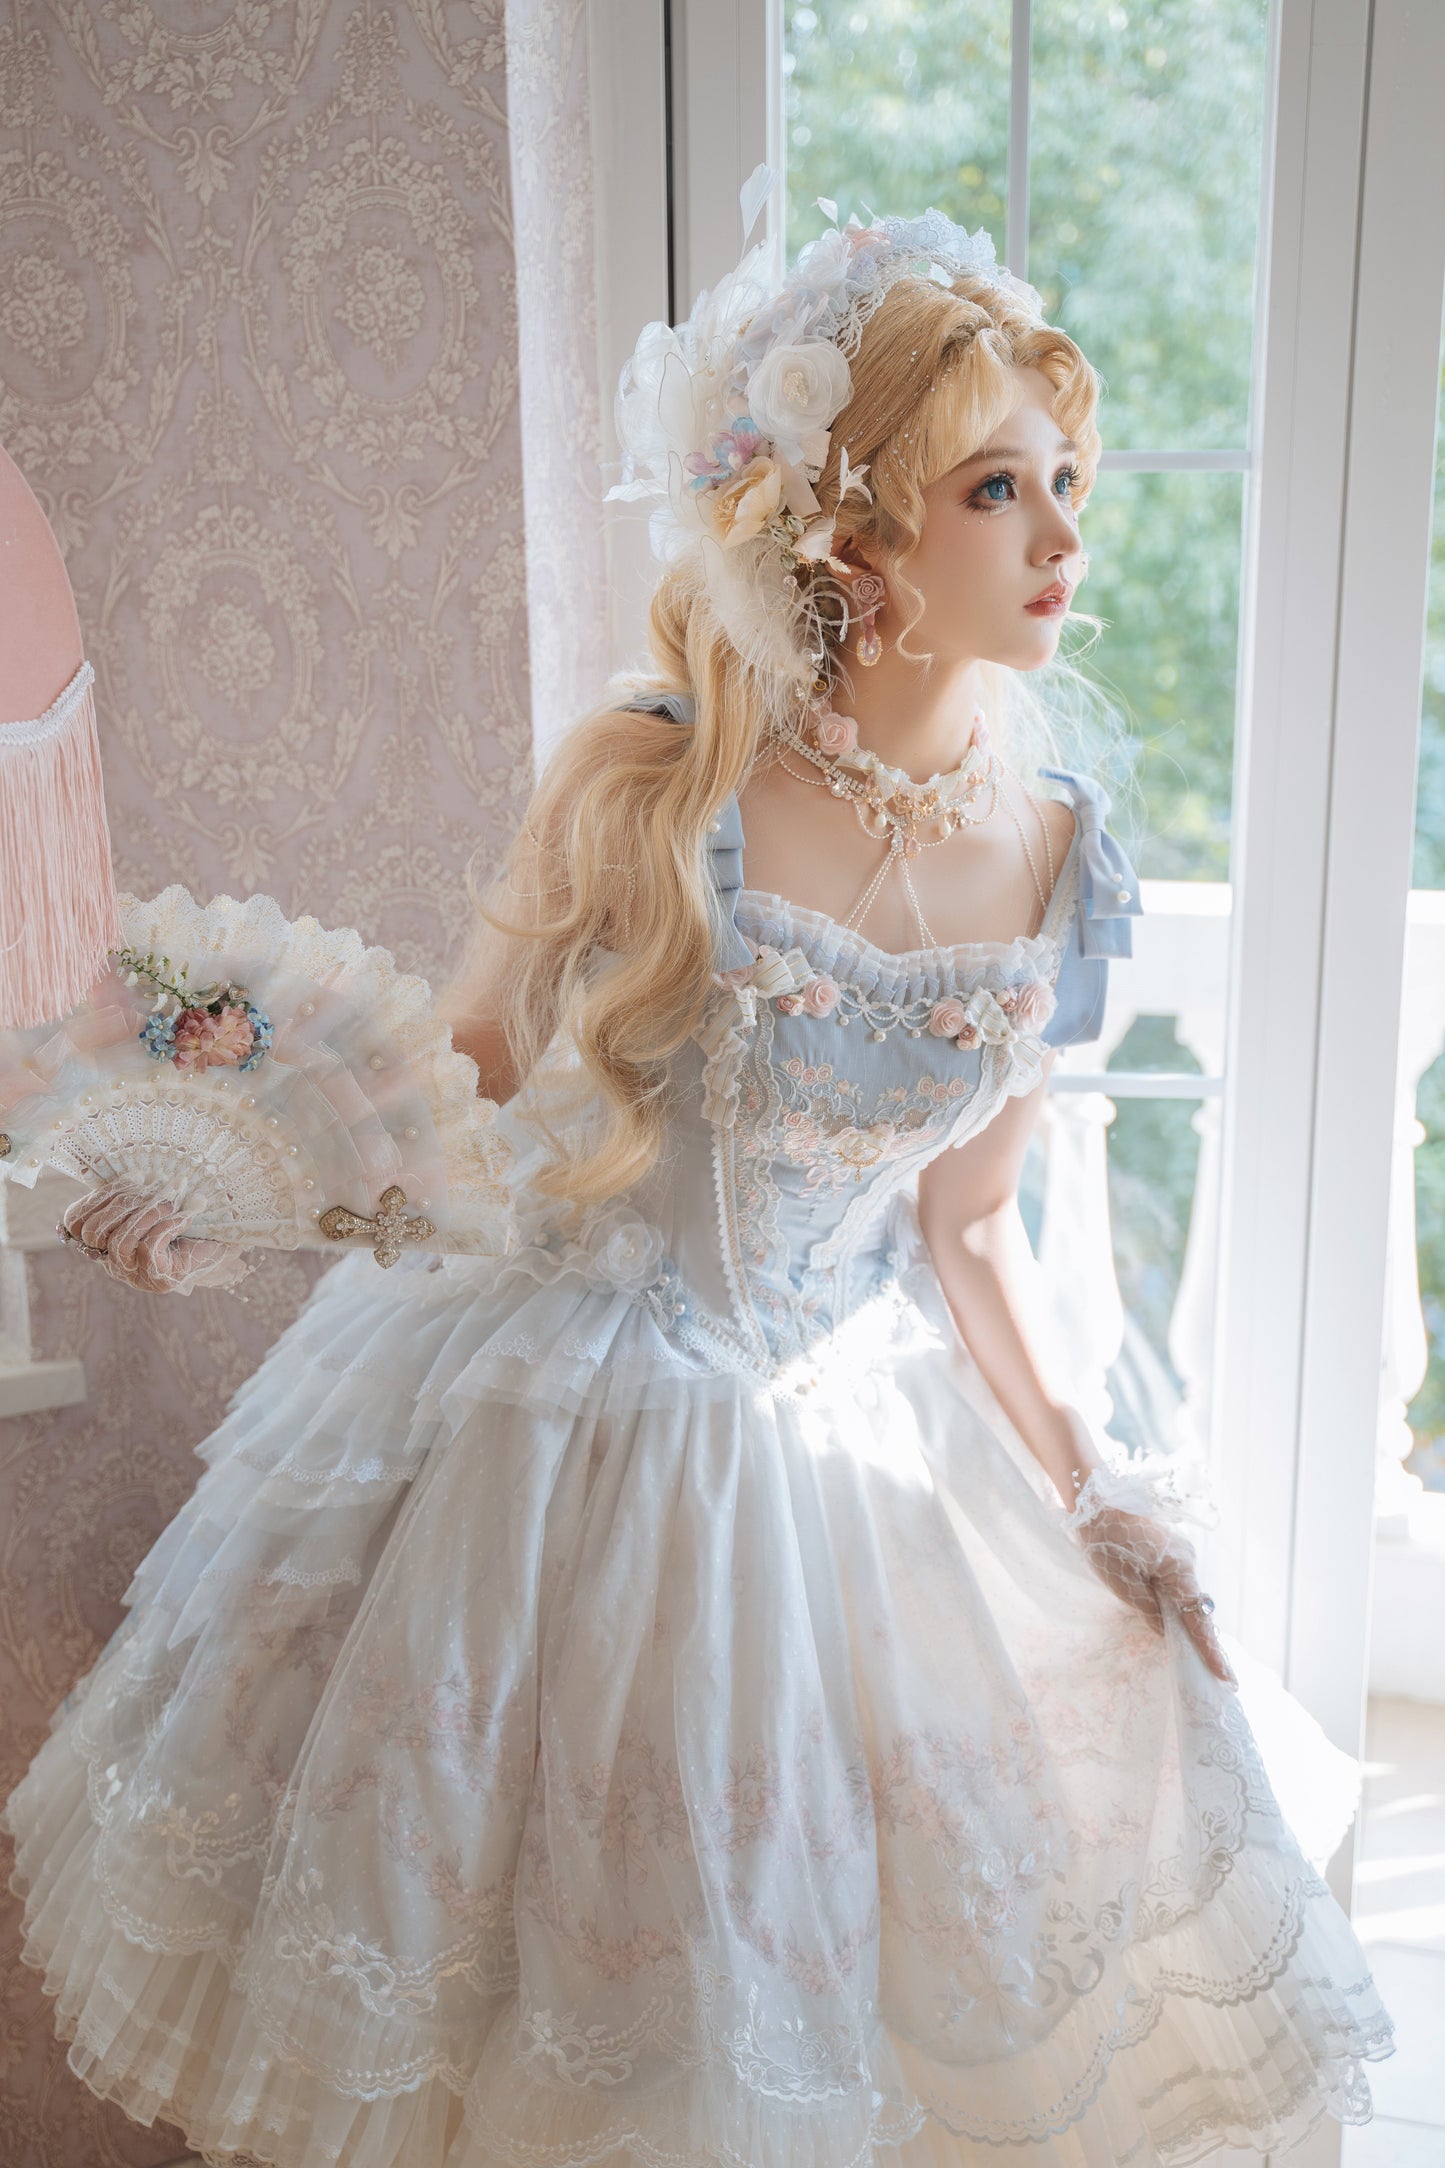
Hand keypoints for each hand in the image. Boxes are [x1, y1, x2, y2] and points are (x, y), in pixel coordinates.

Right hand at [60, 1180, 251, 1295]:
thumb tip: (128, 1174)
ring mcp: (135, 1274)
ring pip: (121, 1240)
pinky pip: (148, 1248)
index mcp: (104, 1242)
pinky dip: (167, 1225)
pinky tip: (185, 1215)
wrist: (223, 1243)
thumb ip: (129, 1192)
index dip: (98, 1197)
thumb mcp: (150, 1201)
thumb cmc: (184, 1220)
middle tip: (157, 1183)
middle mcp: (114, 1262)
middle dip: (126, 1201)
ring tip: (173, 1197)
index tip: (134, 1176)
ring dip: (149, 1212)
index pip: (75, 1223)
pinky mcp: (158, 1279)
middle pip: (94, 1232)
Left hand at [1072, 1500, 1236, 1686]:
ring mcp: (1180, 1552)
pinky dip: (1173, 1600)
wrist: (1095, 1500)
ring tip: (1189, 1648)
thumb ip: (1150, 1611)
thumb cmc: (1106, 1541)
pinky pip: (1176, 1581)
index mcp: (1180, 1569)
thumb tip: (1165, 1631)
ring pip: (1185, 1593)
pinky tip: (1168, 1615)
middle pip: (1195, 1606)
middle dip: (1200, 1637)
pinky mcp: (1168, 1548)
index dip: (1209, 1650)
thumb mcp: (1124, 1585)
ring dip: (1183, 1617)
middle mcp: (1187, 1560)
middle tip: (1215, 1671)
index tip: (1224, 1676)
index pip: (1198, 1618)